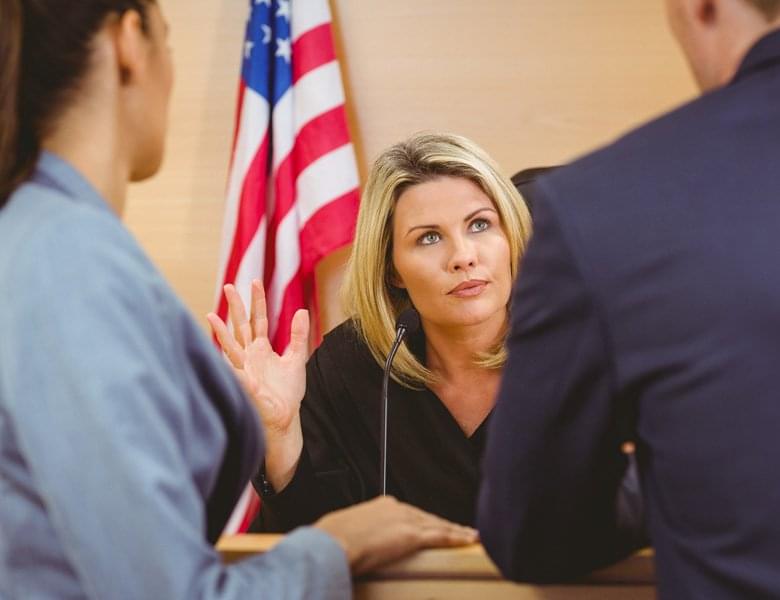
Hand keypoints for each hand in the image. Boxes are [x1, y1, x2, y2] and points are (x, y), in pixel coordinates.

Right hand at [207, 280, 307, 488]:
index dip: (257, 301)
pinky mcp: (244, 383)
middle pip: (241, 326)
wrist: (285, 418)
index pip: (258, 319)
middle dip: (236, 306)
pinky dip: (227, 360)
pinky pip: (233, 370)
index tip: (255, 281)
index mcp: (261, 348)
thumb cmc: (287, 391)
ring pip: (231, 345)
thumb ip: (298, 335)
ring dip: (221, 331)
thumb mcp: (297, 358)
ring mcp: (244, 368)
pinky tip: (217, 346)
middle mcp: (249, 355)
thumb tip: (302, 310)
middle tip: (230, 285)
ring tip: (210, 315)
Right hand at [314, 496, 478, 574]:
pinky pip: (442, 536)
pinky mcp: (412, 535)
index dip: (425, 522)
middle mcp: (396, 508)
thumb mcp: (346, 530)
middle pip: (428, 518)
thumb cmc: (332, 539)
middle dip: (444, 525)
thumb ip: (359, 534)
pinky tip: (470, 539)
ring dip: (456, 531)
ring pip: (438, 525)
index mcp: (381, 505)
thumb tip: (356, 545)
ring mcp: (406, 520)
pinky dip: (458, 537)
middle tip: (460, 531)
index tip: (432, 526)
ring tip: (470, 535)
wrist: (332, 542)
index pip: (410, 514)